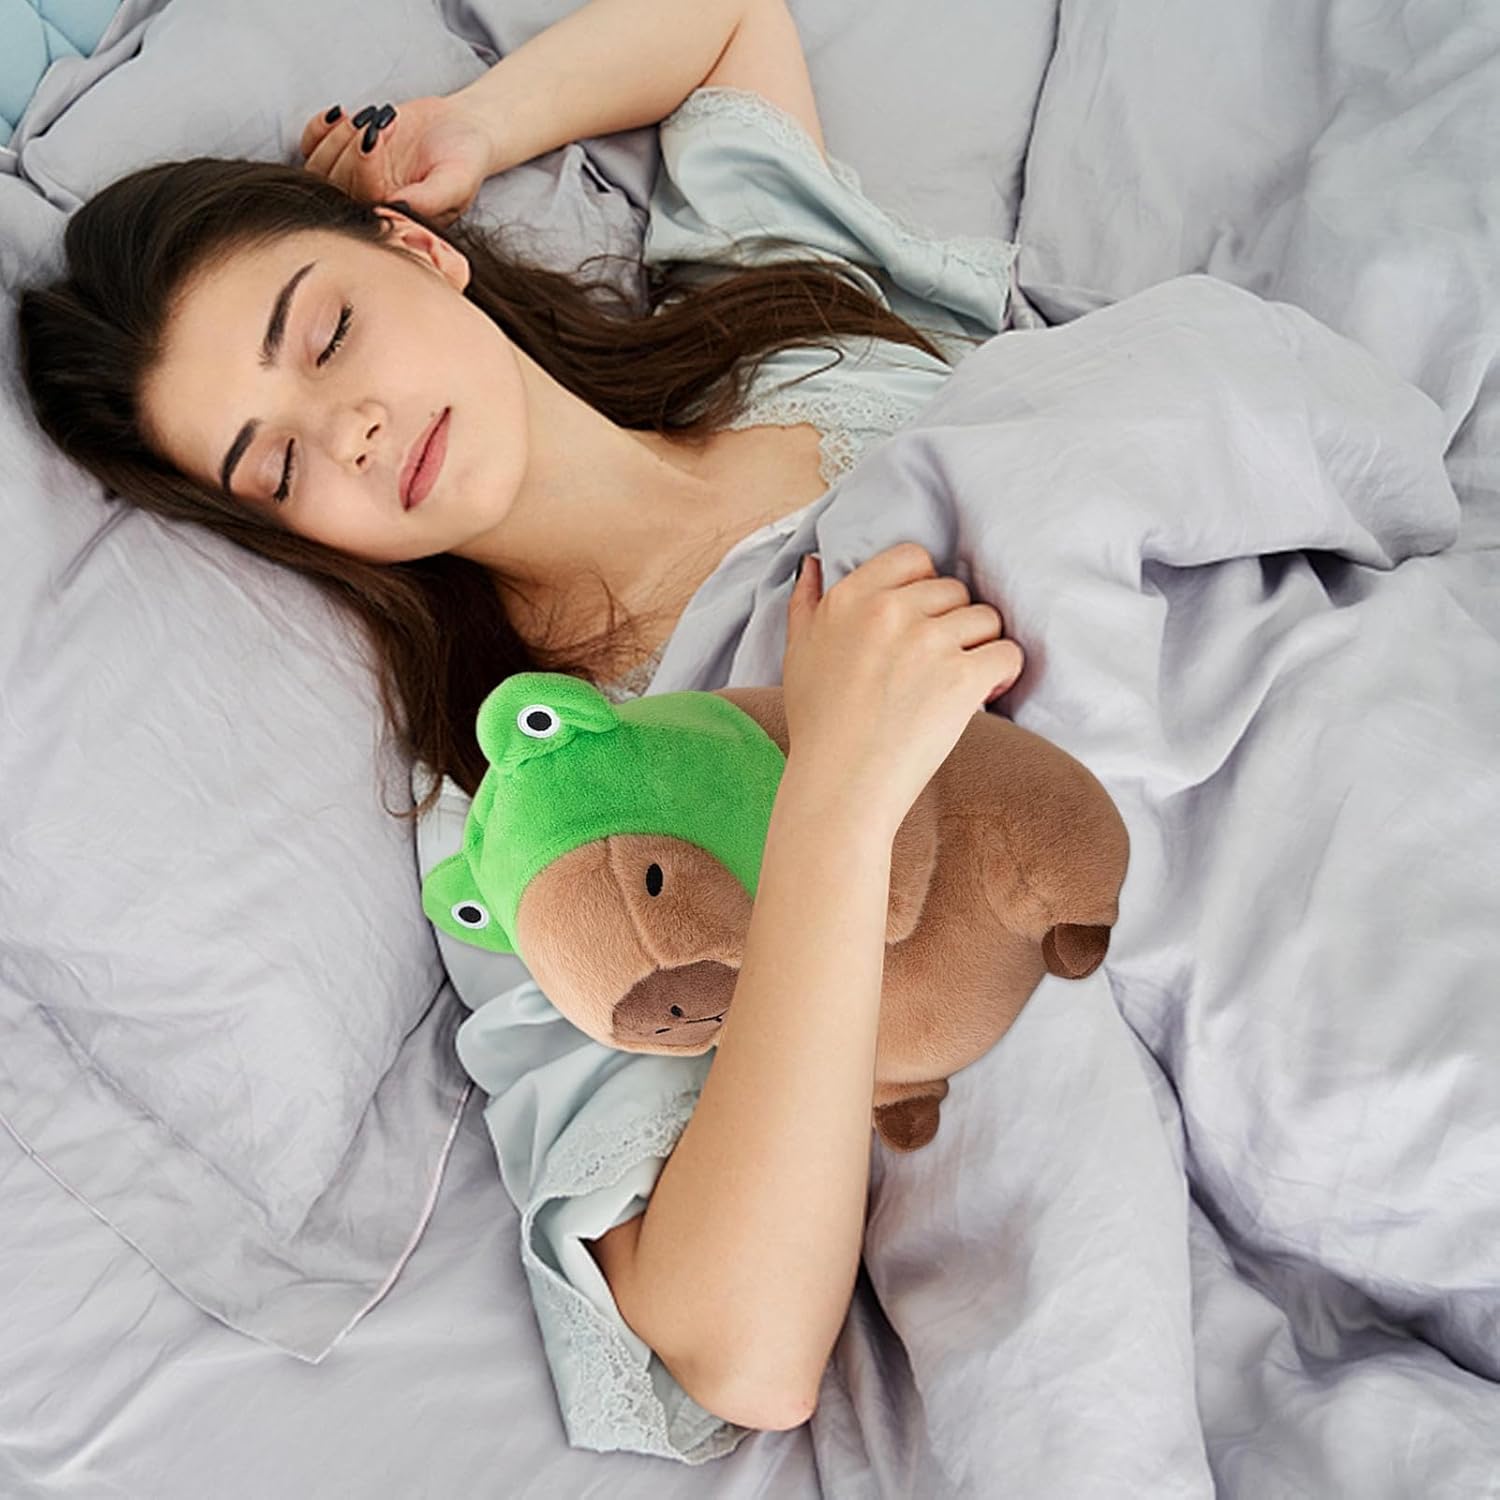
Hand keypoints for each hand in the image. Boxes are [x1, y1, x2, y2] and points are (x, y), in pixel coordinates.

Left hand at [298, 96, 494, 227]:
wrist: (463, 130)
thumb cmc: (466, 159)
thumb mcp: (457, 181)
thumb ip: (429, 199)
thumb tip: (393, 208)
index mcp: (394, 218)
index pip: (361, 200)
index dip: (363, 166)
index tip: (381, 134)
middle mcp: (369, 204)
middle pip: (334, 184)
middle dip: (350, 146)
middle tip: (381, 122)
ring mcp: (352, 180)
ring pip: (319, 167)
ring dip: (337, 135)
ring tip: (372, 117)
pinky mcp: (342, 154)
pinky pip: (310, 147)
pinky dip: (318, 128)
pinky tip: (342, 114)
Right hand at [781, 544, 1024, 836]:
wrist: (840, 785)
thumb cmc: (819, 726)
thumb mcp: (797, 654)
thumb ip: (805, 603)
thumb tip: (813, 564)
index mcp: (849, 598)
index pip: (913, 558)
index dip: (925, 587)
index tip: (921, 620)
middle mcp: (889, 611)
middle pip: (954, 590)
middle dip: (954, 622)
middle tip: (939, 662)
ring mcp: (928, 642)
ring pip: (986, 618)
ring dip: (980, 646)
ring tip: (959, 679)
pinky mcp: (961, 677)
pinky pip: (1007, 653)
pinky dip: (1003, 673)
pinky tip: (984, 693)